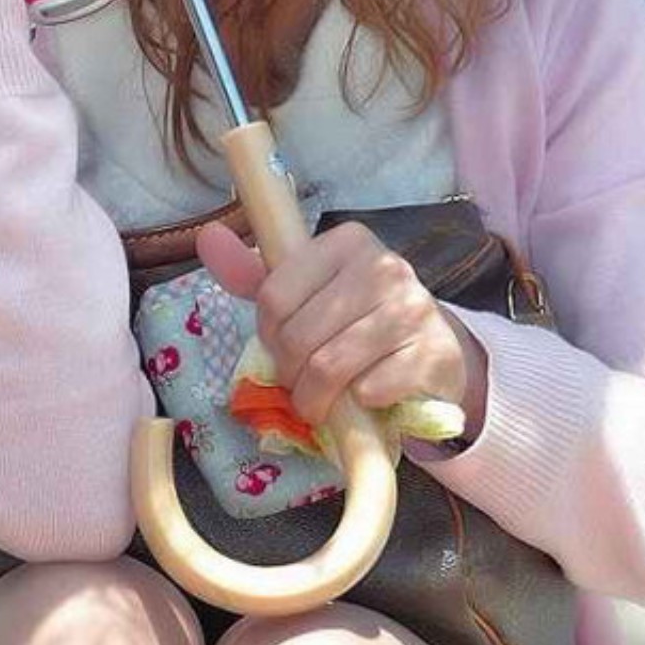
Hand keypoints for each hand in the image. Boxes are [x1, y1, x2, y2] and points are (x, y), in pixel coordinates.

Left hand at [196, 219, 488, 436]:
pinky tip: (365, 399)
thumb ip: (256, 274)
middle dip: (290, 374)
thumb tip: (208, 237)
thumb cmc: (361, 321)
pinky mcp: (431, 354)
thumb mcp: (310, 292)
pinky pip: (369, 390)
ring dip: (316, 400)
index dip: (270, 333)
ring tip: (322, 403)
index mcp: (348, 242)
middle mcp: (385, 266)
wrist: (435, 353)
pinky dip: (359, 406)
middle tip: (302, 384)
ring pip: (330, 367)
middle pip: (299, 336)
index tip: (284, 345)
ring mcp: (412, 309)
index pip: (274, 294)